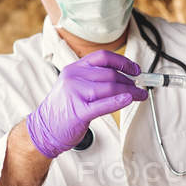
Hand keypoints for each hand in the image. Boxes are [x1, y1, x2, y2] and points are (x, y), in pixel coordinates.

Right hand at [27, 50, 147, 157]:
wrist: (44, 128)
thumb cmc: (63, 109)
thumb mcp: (74, 86)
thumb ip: (94, 79)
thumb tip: (124, 78)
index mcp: (74, 68)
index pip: (102, 57)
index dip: (123, 62)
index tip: (136, 70)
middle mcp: (74, 77)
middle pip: (110, 74)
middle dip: (130, 81)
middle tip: (140, 88)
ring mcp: (75, 94)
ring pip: (110, 87)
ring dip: (130, 92)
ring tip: (140, 96)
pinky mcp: (78, 112)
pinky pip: (102, 104)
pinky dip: (118, 101)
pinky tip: (128, 99)